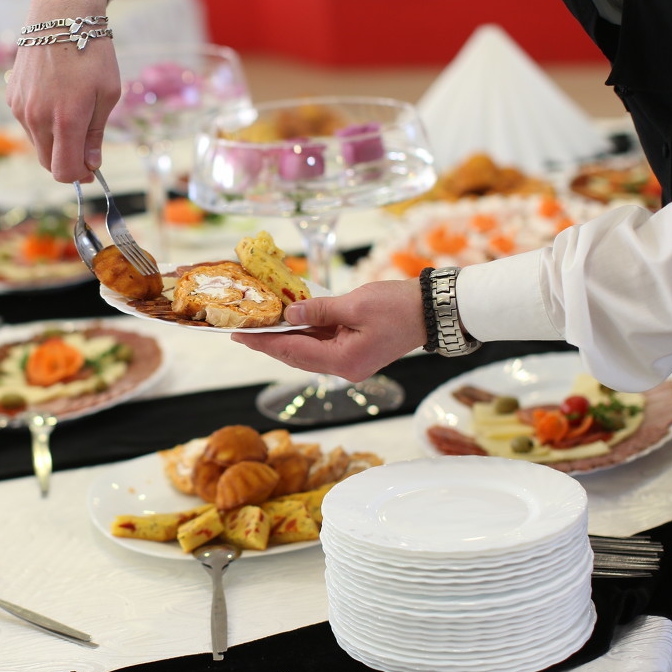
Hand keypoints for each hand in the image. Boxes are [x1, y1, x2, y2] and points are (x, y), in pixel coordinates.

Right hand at [7, 0, 121, 182]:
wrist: (60, 15)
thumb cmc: (92, 52)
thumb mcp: (107, 94)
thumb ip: (96, 134)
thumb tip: (90, 164)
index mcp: (66, 119)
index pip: (64, 171)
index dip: (79, 176)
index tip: (91, 169)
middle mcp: (38, 118)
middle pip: (49, 163)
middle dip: (68, 163)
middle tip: (87, 151)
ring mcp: (21, 108)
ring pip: (38, 144)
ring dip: (56, 143)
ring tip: (74, 116)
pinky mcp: (12, 98)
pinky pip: (28, 124)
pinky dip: (43, 124)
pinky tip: (56, 100)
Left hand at [230, 279, 426, 380]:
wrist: (432, 311)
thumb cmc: (398, 306)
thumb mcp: (355, 304)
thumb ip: (319, 310)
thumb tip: (290, 313)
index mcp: (344, 361)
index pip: (293, 351)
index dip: (264, 342)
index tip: (239, 335)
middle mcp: (344, 367)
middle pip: (296, 355)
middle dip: (269, 342)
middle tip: (241, 331)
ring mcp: (349, 361)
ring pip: (307, 350)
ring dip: (285, 337)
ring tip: (259, 325)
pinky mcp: (354, 351)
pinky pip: (321, 344)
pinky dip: (304, 333)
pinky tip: (289, 321)